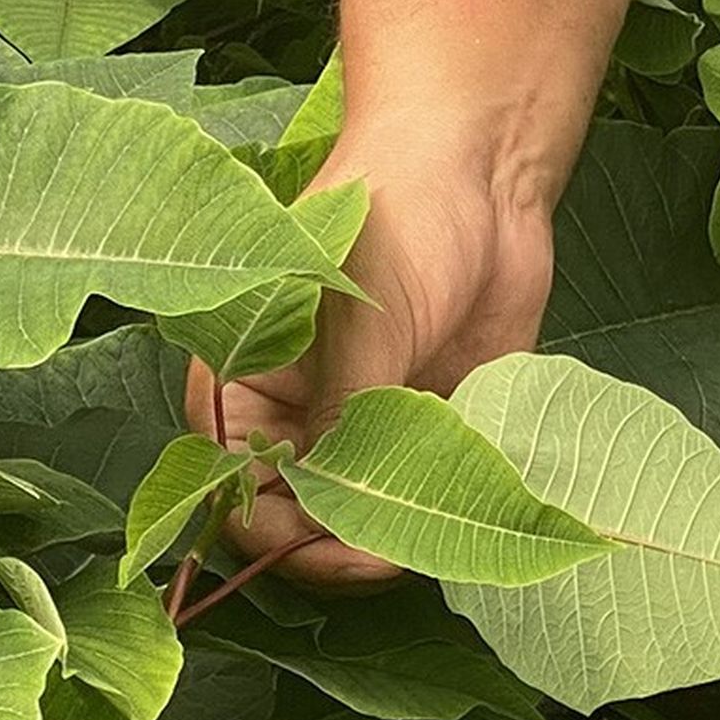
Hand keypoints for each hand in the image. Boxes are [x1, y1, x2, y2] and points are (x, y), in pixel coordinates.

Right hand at [185, 116, 559, 590]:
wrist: (483, 168)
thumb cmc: (394, 218)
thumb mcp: (358, 327)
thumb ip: (342, 424)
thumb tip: (331, 518)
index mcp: (245, 385)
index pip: (236, 491)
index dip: (280, 533)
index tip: (338, 546)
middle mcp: (298, 416)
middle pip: (301, 519)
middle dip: (344, 545)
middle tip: (397, 551)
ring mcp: (366, 425)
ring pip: (367, 518)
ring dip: (398, 536)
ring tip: (439, 532)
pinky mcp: (432, 427)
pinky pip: (428, 494)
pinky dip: (447, 513)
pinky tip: (475, 512)